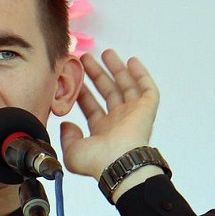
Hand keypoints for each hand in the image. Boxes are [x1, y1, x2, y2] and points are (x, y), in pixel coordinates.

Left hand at [58, 50, 158, 178]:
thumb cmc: (98, 161)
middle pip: (108, 93)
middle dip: (97, 75)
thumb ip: (67, 137)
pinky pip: (147, 89)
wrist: (119, 162)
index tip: (74, 77)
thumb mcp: (72, 151)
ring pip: (126, 87)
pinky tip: (132, 61)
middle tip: (86, 59)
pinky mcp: (147, 110)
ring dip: (117, 69)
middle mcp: (118, 122)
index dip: (83, 92)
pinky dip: (141, 75)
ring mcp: (133, 115)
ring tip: (107, 53)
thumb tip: (67, 124)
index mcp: (102, 132)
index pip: (91, 107)